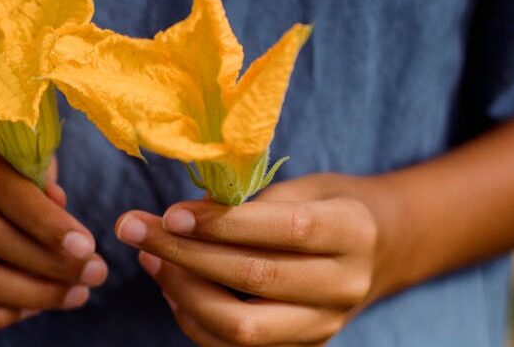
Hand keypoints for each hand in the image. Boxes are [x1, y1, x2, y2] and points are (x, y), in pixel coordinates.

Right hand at [0, 115, 107, 328]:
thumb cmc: (6, 157)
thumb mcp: (28, 150)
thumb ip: (45, 178)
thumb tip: (62, 216)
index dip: (45, 221)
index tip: (87, 247)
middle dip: (49, 263)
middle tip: (94, 275)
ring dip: (30, 294)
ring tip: (75, 294)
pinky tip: (31, 309)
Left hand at [115, 173, 398, 345]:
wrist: (377, 251)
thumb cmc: (330, 206)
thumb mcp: (304, 186)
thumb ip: (252, 201)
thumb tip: (180, 217)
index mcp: (352, 231)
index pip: (285, 231)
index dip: (224, 224)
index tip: (171, 214)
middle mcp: (344, 284)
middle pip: (256, 278)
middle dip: (186, 255)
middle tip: (136, 230)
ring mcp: (324, 324)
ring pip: (243, 326)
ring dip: (184, 291)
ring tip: (150, 258)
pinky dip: (196, 321)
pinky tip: (173, 288)